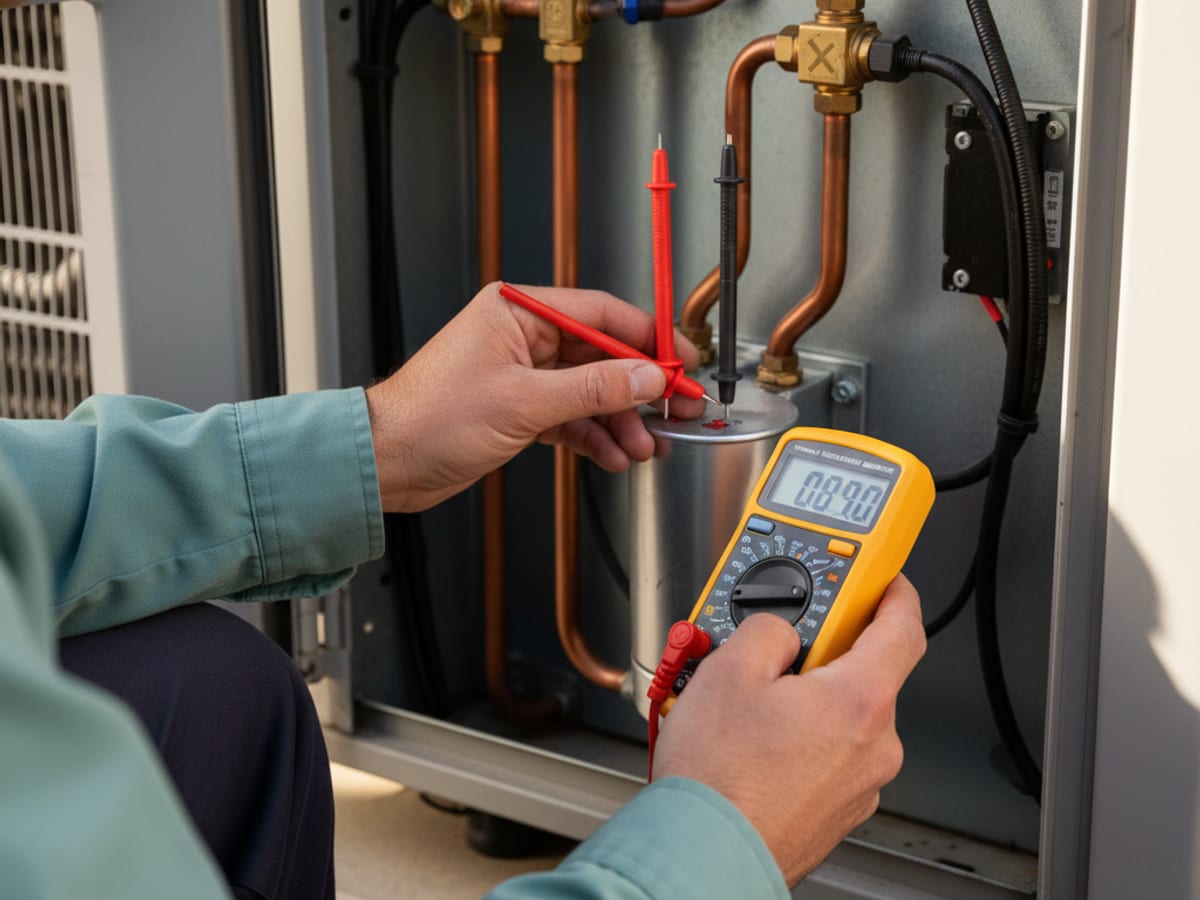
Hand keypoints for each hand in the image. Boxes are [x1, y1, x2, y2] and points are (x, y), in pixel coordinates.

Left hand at [365, 282, 703, 511]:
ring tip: (645, 445)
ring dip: (620, 420)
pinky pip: (572, 416)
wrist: (387, 462)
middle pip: (602, 354)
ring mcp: (523, 373)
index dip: (648, 338)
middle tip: (677, 409)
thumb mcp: (524, 402)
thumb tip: (646, 377)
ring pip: (590, 391)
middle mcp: (523, 336)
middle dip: (639, 388)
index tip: (681, 361)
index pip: (601, 313)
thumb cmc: (428, 418)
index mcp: (519, 310)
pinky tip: (614, 454)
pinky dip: (594, 436)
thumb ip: (593, 390)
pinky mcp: (520, 408)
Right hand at [653, 575, 925, 885]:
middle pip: (864, 674)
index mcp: (860, 701)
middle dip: (822, 654)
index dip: (895, 594)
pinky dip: (798, 740)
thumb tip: (778, 631)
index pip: (904, 628)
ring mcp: (858, 785)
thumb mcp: (729, 667)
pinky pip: (826, 756)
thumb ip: (768, 628)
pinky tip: (751, 745)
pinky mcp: (835, 812)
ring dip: (804, 700)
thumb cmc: (719, 778)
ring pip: (840, 718)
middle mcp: (874, 746)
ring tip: (744, 707)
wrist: (703, 855)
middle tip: (775, 648)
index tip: (884, 581)